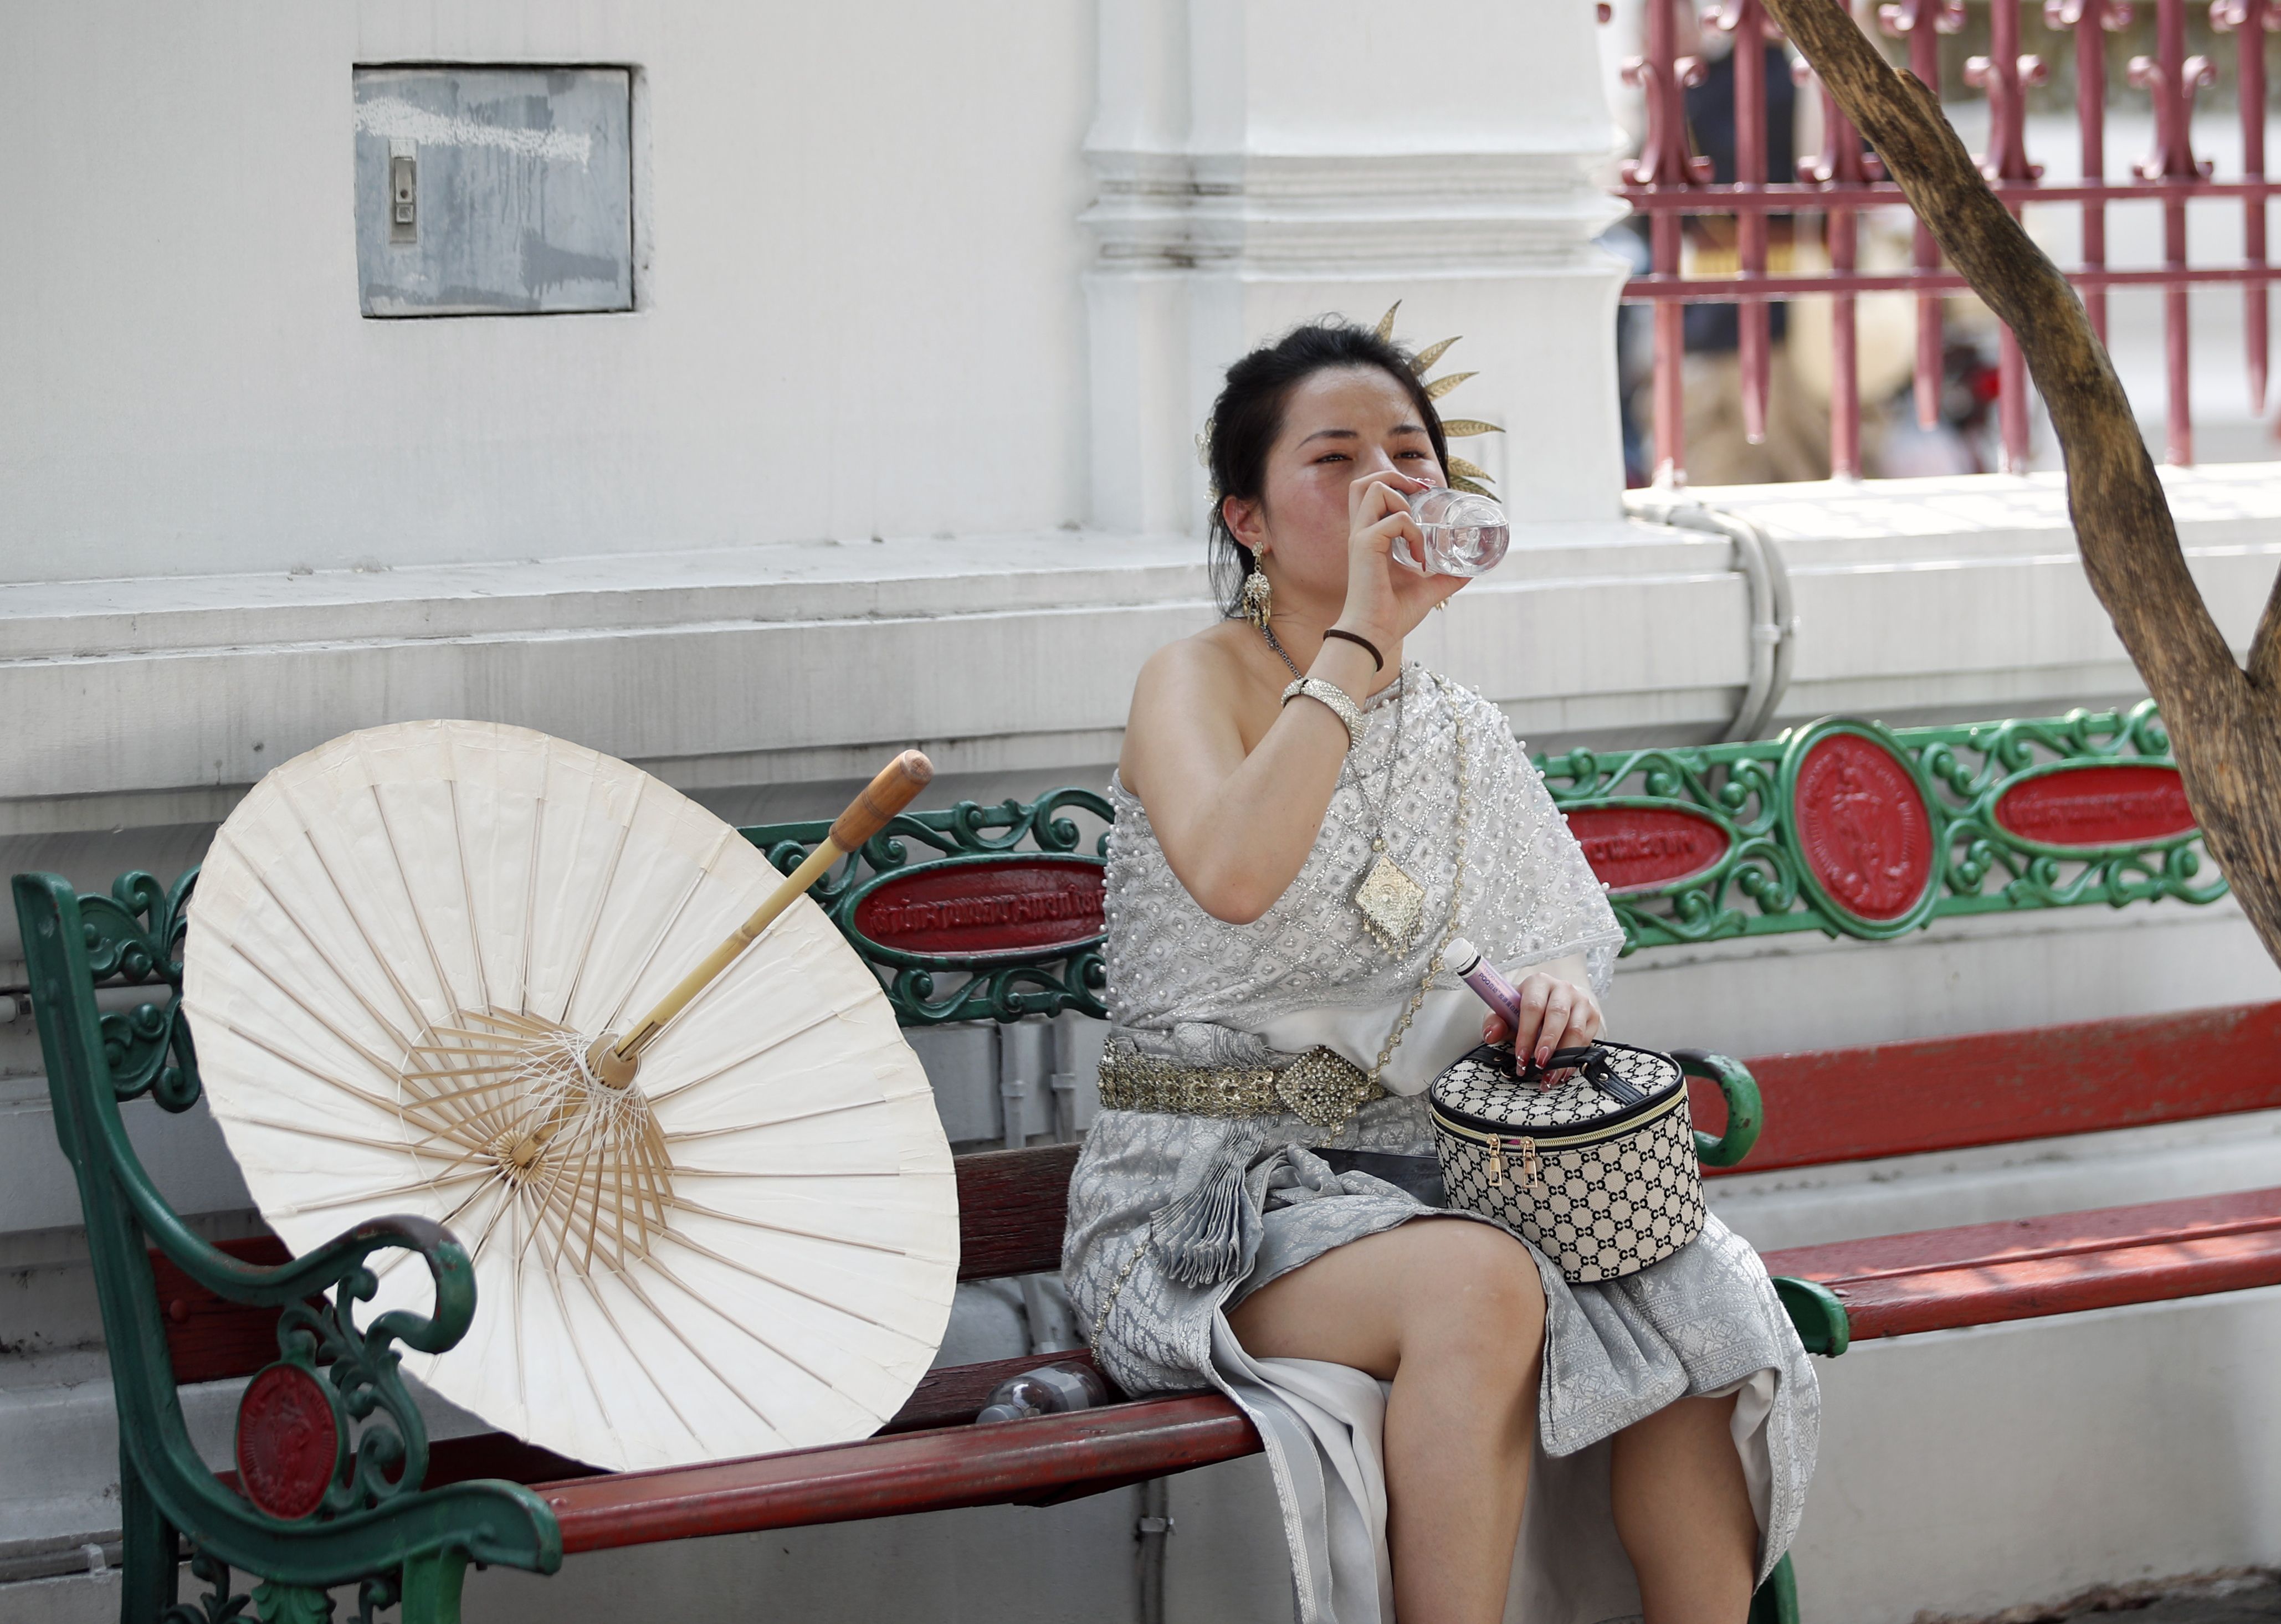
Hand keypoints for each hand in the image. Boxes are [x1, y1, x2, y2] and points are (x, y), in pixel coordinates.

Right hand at [1335, 470, 1469, 650]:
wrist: (1374, 635)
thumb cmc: (1391, 615)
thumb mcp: (1426, 590)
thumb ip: (1445, 578)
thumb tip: (1470, 572)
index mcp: (1370, 539)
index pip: (1371, 496)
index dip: (1396, 486)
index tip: (1422, 497)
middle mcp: (1362, 533)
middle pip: (1364, 483)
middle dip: (1394, 479)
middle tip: (1418, 496)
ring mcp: (1362, 537)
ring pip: (1376, 489)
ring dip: (1403, 502)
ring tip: (1418, 531)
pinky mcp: (1366, 545)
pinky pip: (1396, 520)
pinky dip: (1414, 534)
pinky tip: (1419, 558)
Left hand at [1480, 973, 1604, 1068]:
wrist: (1554, 999)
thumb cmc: (1527, 1007)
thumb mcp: (1507, 1011)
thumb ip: (1495, 1022)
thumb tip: (1490, 1035)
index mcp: (1538, 983)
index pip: (1533, 1007)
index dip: (1526, 1034)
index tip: (1521, 1056)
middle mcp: (1562, 988)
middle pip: (1558, 1015)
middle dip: (1548, 1043)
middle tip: (1539, 1064)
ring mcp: (1581, 1001)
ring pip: (1575, 1030)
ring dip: (1563, 1056)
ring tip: (1550, 1075)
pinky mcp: (1592, 1015)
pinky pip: (1587, 1039)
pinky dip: (1574, 1058)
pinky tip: (1562, 1071)